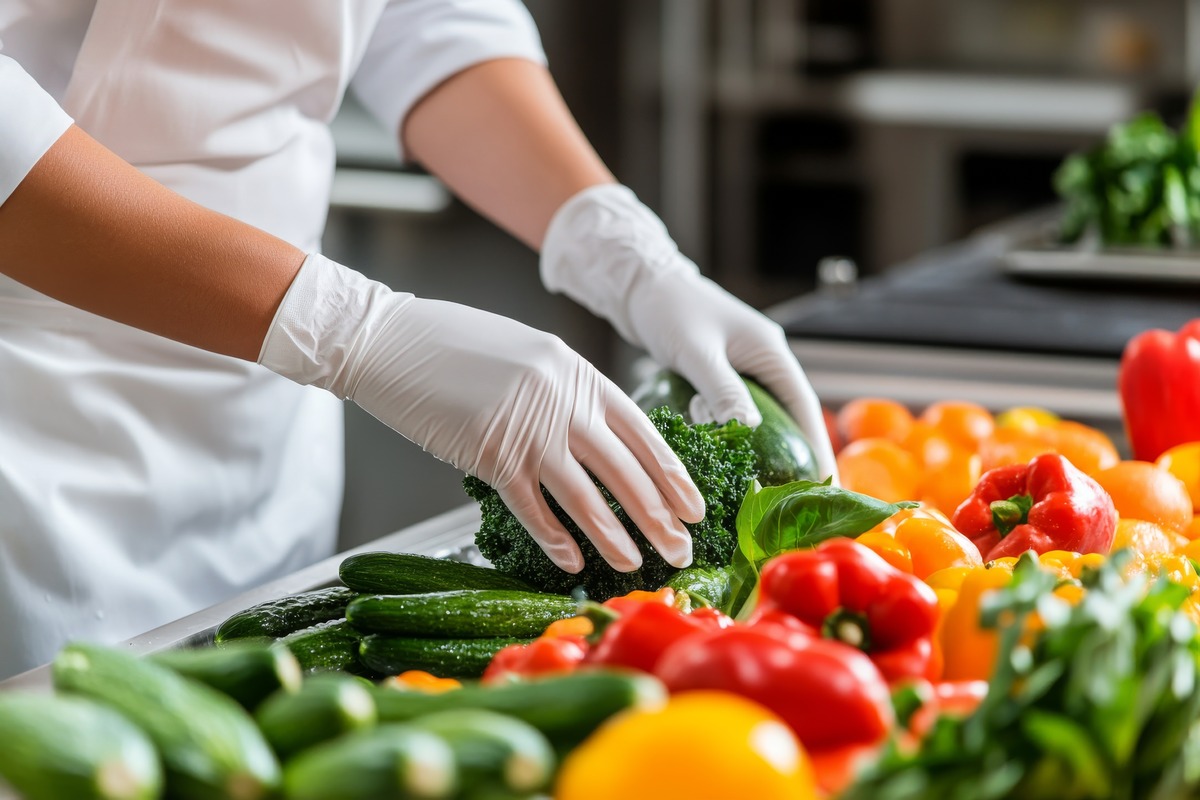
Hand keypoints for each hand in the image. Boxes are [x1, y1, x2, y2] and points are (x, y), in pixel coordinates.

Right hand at [259, 254, 704, 572]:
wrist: (389, 339)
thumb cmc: (456, 345)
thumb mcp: (531, 355)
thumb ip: (568, 393)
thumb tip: (600, 438)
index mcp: (579, 373)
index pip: (644, 434)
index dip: (673, 476)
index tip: (695, 508)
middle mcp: (564, 402)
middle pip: (626, 472)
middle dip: (660, 518)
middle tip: (681, 553)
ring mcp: (528, 430)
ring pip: (587, 498)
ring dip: (615, 537)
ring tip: (635, 566)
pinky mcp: (489, 457)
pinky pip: (533, 509)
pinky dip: (555, 539)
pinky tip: (571, 562)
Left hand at [541, 184, 838, 482]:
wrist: (640, 283)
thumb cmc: (669, 308)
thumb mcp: (698, 352)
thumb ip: (724, 391)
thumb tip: (749, 433)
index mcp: (771, 352)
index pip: (804, 409)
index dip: (816, 448)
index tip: (825, 485)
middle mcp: (763, 362)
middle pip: (786, 419)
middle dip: (788, 457)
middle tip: (791, 501)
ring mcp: (741, 369)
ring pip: (757, 419)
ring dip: (754, 448)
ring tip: (756, 488)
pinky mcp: (718, 377)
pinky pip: (732, 414)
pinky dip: (728, 435)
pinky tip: (721, 459)